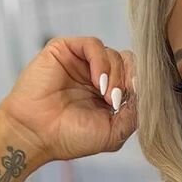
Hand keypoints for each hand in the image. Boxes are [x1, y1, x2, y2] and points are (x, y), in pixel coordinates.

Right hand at [0, 36, 136, 165]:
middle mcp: (96, 76)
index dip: (139, 86)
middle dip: (128, 80)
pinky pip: (93, 44)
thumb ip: (133, 114)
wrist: (36, 134)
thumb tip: (145, 94)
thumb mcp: (113, 133)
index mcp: (108, 95)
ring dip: (115, 74)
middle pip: (127, 63)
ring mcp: (81, 63)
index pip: (134, 78)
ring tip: (104, 95)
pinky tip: (97, 81)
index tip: (136, 99)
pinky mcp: (65, 50)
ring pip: (113, 53)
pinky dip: (100, 61)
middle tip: (115, 101)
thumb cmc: (69, 137)